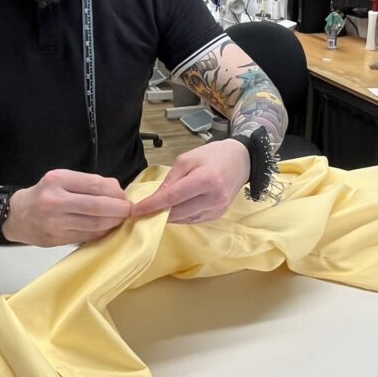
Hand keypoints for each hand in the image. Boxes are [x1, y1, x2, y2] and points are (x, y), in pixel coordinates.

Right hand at [3, 169, 131, 246]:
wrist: (16, 215)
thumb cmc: (43, 195)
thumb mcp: (61, 179)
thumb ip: (87, 183)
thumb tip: (117, 190)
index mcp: (57, 180)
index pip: (95, 184)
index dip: (115, 192)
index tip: (124, 196)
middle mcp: (54, 200)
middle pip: (98, 206)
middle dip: (119, 209)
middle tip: (128, 210)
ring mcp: (55, 222)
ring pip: (95, 224)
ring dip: (113, 222)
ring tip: (120, 219)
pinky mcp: (56, 239)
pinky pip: (87, 236)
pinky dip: (101, 232)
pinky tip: (106, 228)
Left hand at [132, 139, 249, 223]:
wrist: (241, 161)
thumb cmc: (213, 155)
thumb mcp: (188, 159)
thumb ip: (171, 179)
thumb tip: (156, 198)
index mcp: (206, 179)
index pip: (173, 197)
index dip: (152, 205)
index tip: (136, 210)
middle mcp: (214, 198)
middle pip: (177, 211)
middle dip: (157, 213)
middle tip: (142, 211)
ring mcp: (218, 209)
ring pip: (184, 219)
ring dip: (168, 216)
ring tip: (156, 210)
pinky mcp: (218, 215)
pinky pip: (193, 220)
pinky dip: (180, 217)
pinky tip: (174, 209)